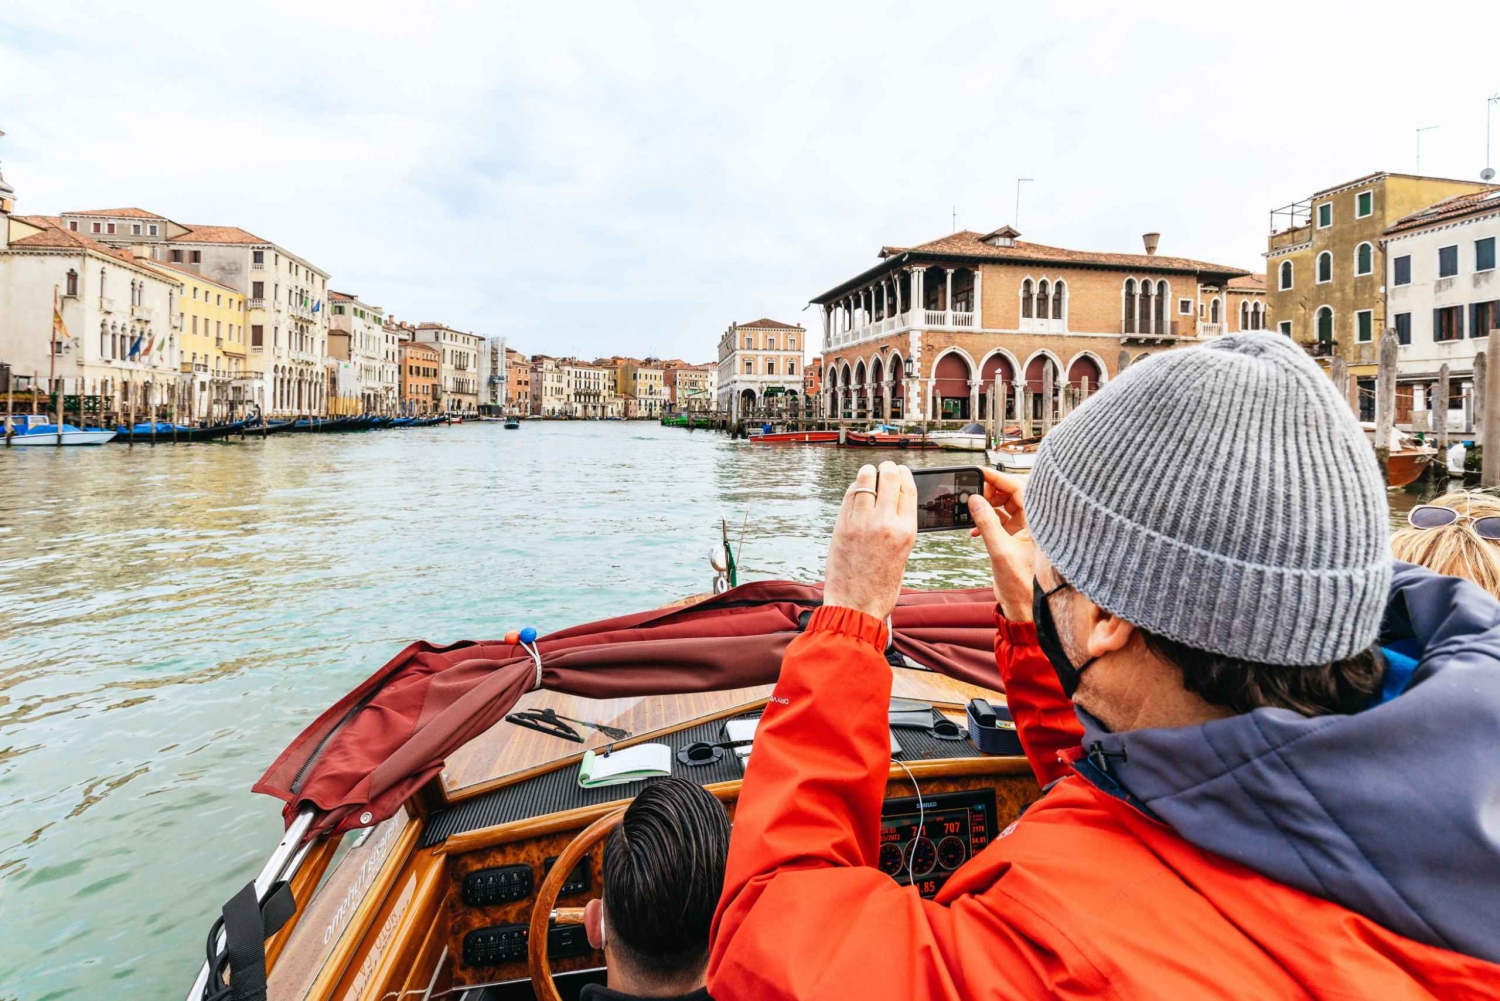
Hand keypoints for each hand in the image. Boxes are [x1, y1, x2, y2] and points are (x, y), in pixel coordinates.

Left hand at [823, 462, 916, 622]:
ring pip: (865, 480)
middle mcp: (886, 523)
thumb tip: (894, 503)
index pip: (908, 488)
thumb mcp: (903, 555)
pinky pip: (848, 496)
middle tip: (883, 468)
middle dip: (887, 468)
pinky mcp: (841, 527)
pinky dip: (853, 488)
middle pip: (889, 477)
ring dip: (867, 473)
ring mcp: (861, 523)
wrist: (856, 607)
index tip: (900, 470)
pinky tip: (856, 489)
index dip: (904, 474)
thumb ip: (900, 528)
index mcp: (906, 532)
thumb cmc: (881, 587)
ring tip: (868, 474)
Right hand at [967, 469, 1034, 620]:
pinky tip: (975, 530)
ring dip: (988, 506)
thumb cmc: (1022, 584)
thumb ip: (987, 523)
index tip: (979, 472)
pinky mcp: (1015, 539)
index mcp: (1037, 522)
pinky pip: (1000, 520)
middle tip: (974, 494)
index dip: (998, 478)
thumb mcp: (1000, 551)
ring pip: (1005, 506)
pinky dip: (987, 520)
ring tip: (973, 511)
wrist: (1024, 606)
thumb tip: (974, 501)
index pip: (1019, 488)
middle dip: (991, 491)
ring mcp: (1024, 530)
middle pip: (1012, 493)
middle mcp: (1033, 523)